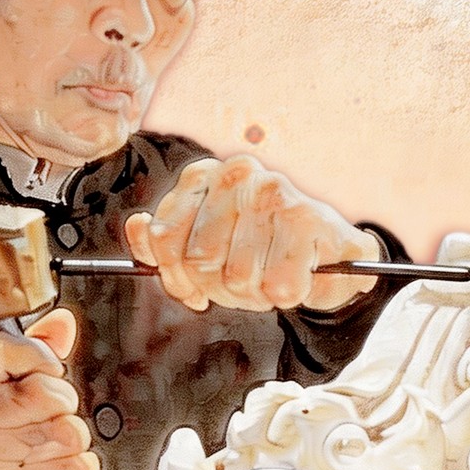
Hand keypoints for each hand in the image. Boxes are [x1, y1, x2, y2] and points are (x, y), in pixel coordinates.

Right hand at [0, 309, 98, 469]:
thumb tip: (61, 325)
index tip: (51, 369)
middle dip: (63, 401)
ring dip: (75, 437)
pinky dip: (78, 468)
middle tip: (59, 410)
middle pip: (41, 395)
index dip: (39, 357)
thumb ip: (18, 353)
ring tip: (63, 440)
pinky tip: (70, 466)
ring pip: (63, 433)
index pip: (0, 351)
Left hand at [124, 156, 381, 312]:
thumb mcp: (203, 244)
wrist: (330, 256)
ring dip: (254, 294)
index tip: (193, 289)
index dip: (174, 275)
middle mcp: (237, 173)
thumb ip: (166, 239)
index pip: (163, 238)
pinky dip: (287, 296)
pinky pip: (279, 287)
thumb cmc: (260, 251)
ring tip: (270, 279)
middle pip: (200, 260)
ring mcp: (276, 192)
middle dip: (218, 288)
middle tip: (242, 285)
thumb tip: (139, 226)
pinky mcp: (311, 220)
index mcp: (203, 175)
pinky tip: (296, 280)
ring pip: (239, 276)